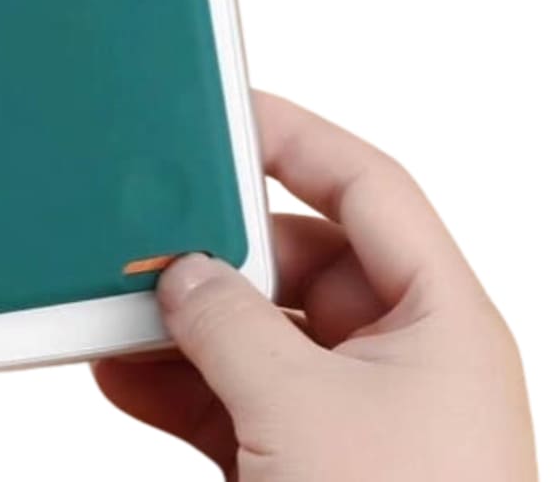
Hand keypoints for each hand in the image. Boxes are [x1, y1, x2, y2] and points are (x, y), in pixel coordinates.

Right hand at [95, 93, 536, 480]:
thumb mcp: (304, 413)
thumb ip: (232, 327)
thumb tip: (182, 275)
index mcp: (439, 318)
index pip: (368, 187)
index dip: (298, 138)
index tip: (231, 111)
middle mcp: (400, 354)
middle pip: (299, 260)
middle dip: (219, 248)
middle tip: (151, 227)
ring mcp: (349, 411)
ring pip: (258, 332)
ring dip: (187, 319)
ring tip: (118, 297)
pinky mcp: (305, 461)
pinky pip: (233, 396)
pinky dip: (177, 383)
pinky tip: (120, 370)